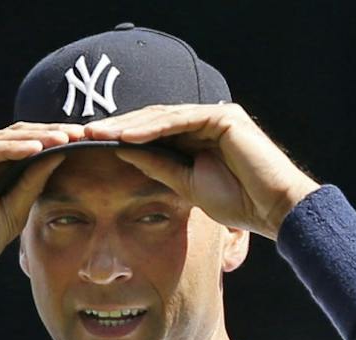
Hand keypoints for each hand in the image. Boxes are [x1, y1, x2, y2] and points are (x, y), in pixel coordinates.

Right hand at [0, 124, 85, 295]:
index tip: (87, 143)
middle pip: (20, 136)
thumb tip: (59, 156)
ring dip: (36, 138)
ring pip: (4, 139)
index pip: (30, 147)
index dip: (57, 142)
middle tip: (82, 134)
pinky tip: (34, 149)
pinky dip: (10, 149)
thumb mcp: (13, 213)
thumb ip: (32, 184)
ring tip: (65, 138)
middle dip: (52, 133)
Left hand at [80, 104, 319, 237]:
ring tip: (99, 133)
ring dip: (129, 124)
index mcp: (197, 136)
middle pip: (154, 119)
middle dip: (119, 126)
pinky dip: (153, 128)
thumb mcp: (186, 184)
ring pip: (164, 116)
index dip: (122, 137)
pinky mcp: (223, 116)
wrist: (271, 208)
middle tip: (85, 134)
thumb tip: (124, 152)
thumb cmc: (236, 201)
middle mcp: (205, 121)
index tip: (91, 147)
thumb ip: (159, 166)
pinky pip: (181, 119)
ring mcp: (215, 115)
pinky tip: (127, 135)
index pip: (153, 132)